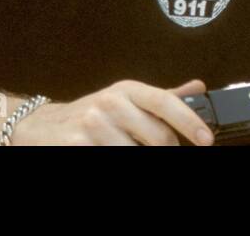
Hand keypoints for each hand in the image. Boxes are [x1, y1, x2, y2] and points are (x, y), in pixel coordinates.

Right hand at [11, 79, 213, 145]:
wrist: (42, 127)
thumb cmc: (90, 114)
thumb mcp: (125, 99)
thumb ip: (162, 98)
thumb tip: (198, 89)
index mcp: (127, 90)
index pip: (165, 102)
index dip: (190, 121)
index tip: (207, 139)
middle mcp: (111, 103)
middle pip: (158, 137)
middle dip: (167, 151)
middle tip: (165, 153)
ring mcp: (94, 125)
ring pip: (137, 154)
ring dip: (140, 157)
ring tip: (132, 150)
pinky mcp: (79, 145)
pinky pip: (114, 160)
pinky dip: (119, 160)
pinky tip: (113, 153)